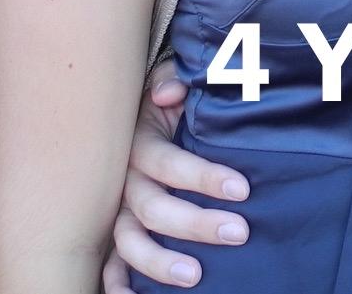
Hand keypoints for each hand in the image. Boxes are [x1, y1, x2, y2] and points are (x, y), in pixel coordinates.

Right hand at [99, 61, 250, 290]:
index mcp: (139, 144)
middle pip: (153, 208)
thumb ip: (174, 80)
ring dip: (160, 262)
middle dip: (196, 223)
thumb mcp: (171, 82)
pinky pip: (108, 266)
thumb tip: (168, 92)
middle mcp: (124, 182)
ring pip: (130, 242)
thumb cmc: (169, 101)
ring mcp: (115, 211)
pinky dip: (116, 288)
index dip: (203, 177)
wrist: (135, 119)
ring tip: (196, 276)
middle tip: (239, 232)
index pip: (169, 164)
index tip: (243, 190)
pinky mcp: (111, 234)